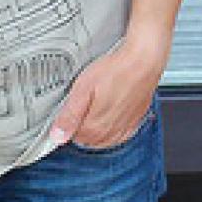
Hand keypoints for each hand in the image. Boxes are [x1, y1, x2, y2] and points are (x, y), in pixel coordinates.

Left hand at [49, 32, 169, 148]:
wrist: (144, 61)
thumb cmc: (115, 70)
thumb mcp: (83, 88)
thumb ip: (69, 115)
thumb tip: (57, 137)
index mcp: (96, 127)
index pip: (73, 137)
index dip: (68, 123)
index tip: (69, 109)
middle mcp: (112, 132)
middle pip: (88, 140)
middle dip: (81, 127)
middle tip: (81, 105)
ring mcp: (126, 128)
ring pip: (104, 140)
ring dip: (95, 130)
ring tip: (93, 109)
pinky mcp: (136, 120)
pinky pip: (121, 135)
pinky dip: (112, 131)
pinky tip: (110, 118)